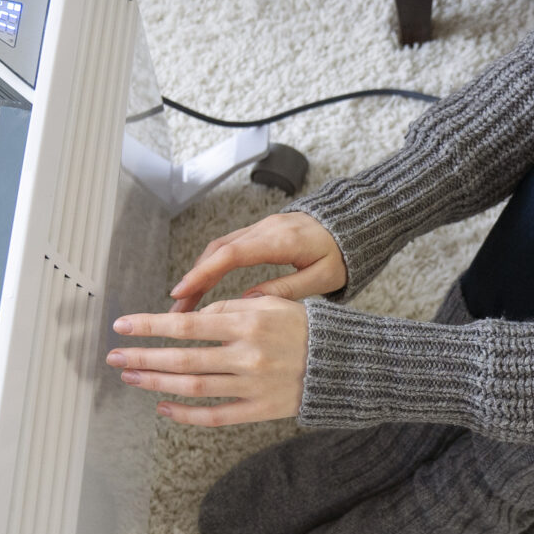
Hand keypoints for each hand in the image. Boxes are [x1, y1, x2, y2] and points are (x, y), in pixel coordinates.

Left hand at [107, 296, 307, 426]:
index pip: (187, 324)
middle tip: (113, 357)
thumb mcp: (271, 304)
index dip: (150, 325)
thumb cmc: (304, 327)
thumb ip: (229, 309)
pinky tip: (163, 408)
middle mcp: (247, 355)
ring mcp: (253, 385)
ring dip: (156, 382)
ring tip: (131, 377)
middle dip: (143, 357)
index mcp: (248, 322)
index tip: (122, 325)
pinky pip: (216, 416)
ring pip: (193, 387)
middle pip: (182, 358)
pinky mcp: (260, 409)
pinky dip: (186, 415)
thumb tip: (190, 318)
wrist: (343, 363)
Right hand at [168, 211, 345, 313]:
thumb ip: (287, 289)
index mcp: (280, 240)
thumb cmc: (345, 254)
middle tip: (175, 309)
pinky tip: (205, 286)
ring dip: (200, 272)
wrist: (358, 223)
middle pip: (217, 251)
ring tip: (185, 303)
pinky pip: (230, 246)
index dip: (202, 274)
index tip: (181, 294)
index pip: (231, 255)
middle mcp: (265, 229)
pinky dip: (213, 265)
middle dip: (193, 279)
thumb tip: (249, 302)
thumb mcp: (324, 277)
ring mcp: (262, 227)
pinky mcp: (262, 230)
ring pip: (220, 247)